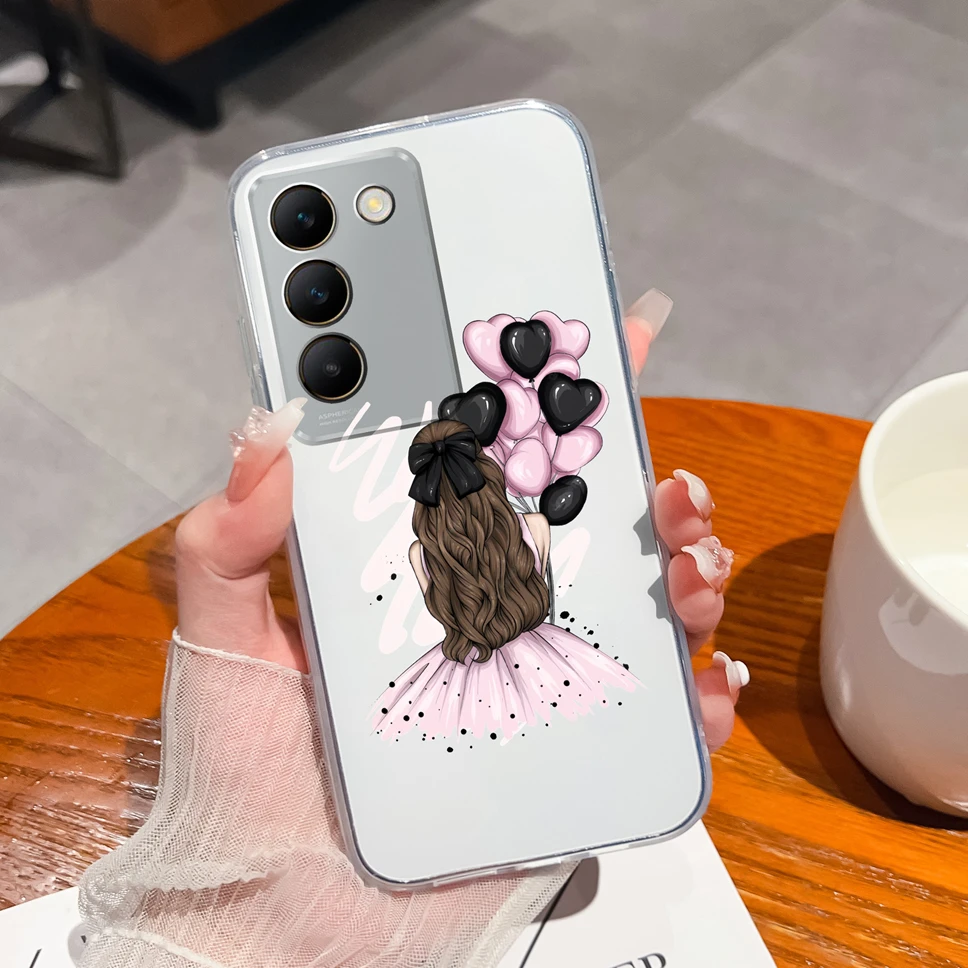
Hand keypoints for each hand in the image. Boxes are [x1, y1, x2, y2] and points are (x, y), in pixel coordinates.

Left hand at [176, 291, 745, 749]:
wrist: (281, 914)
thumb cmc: (250, 779)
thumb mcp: (223, 642)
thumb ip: (226, 541)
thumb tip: (264, 434)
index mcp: (419, 567)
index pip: (491, 465)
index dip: (542, 400)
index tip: (588, 340)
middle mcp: (488, 612)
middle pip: (588, 525)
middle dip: (640, 482)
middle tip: (658, 470)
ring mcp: (536, 682)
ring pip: (640, 606)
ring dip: (686, 572)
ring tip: (686, 566)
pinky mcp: (569, 759)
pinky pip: (654, 720)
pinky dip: (697, 697)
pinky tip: (701, 684)